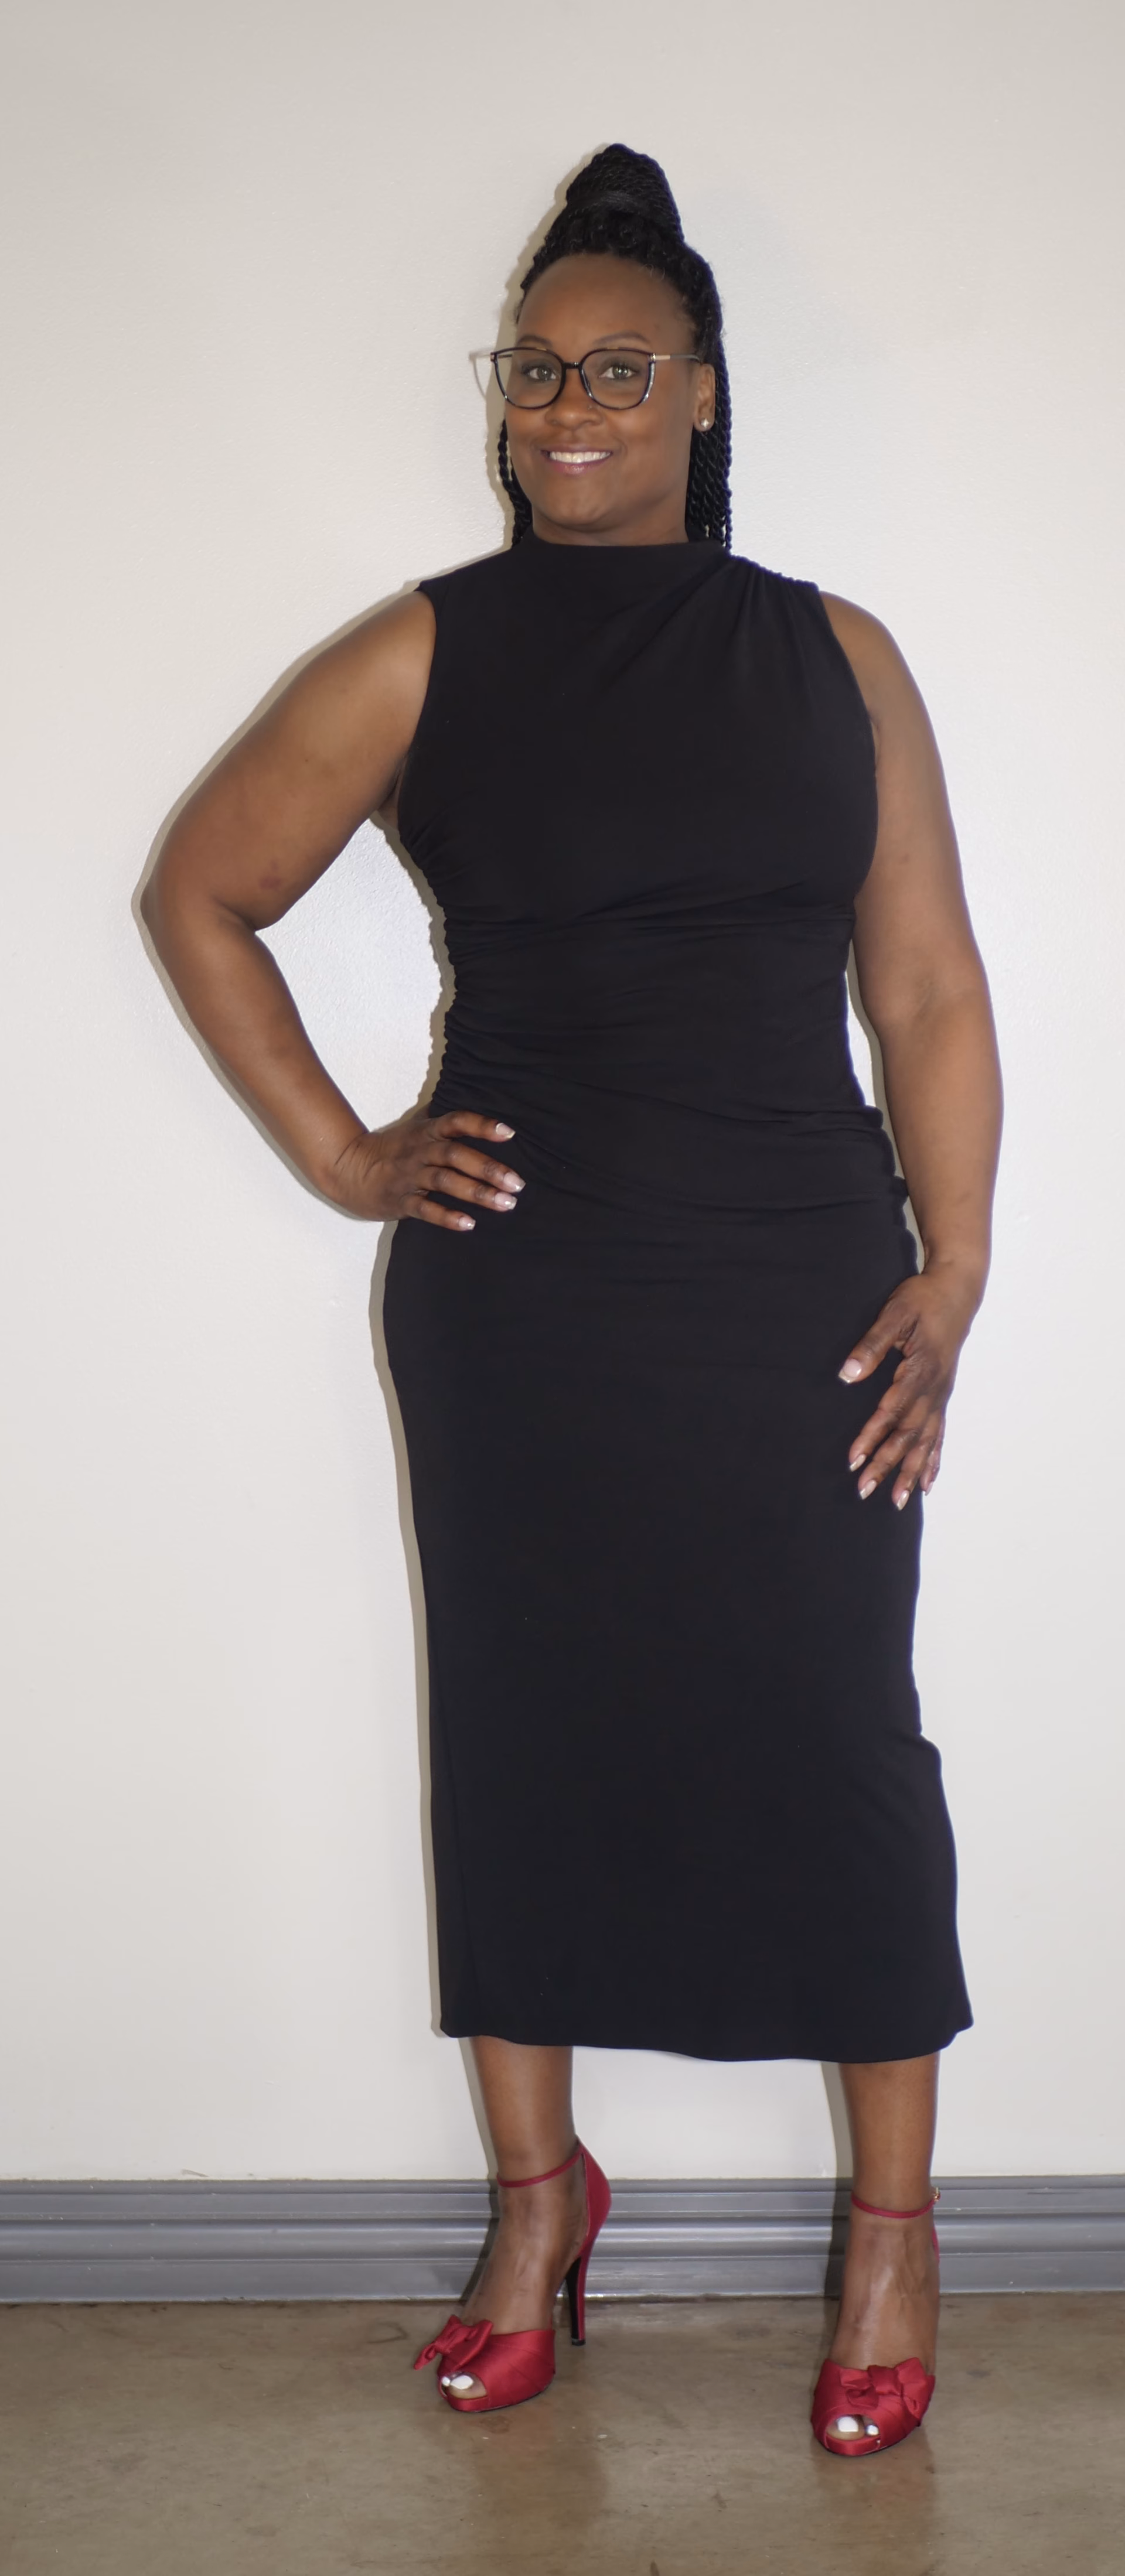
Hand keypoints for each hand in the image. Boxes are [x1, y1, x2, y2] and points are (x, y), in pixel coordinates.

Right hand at [329, 1109, 523, 1230]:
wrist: (347, 1168)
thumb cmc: (391, 1149)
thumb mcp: (415, 1129)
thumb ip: (442, 1121)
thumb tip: (475, 1107)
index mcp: (426, 1132)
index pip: (457, 1122)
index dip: (482, 1126)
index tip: (509, 1134)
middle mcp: (420, 1151)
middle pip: (456, 1155)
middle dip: (488, 1168)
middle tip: (517, 1183)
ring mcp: (409, 1176)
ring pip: (445, 1181)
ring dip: (477, 1193)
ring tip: (505, 1204)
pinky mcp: (400, 1201)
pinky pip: (425, 1208)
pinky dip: (447, 1216)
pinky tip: (468, 1224)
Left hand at [838, 1264, 979, 1507]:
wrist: (957, 1290)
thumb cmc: (922, 1299)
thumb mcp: (894, 1314)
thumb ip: (871, 1346)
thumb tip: (847, 1375)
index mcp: (920, 1370)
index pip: (892, 1411)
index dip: (872, 1436)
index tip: (853, 1459)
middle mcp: (934, 1389)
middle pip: (909, 1435)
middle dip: (887, 1465)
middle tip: (864, 1490)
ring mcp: (941, 1394)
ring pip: (926, 1441)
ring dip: (911, 1471)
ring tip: (897, 1500)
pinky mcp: (943, 1394)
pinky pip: (939, 1434)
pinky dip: (933, 1460)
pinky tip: (927, 1483)